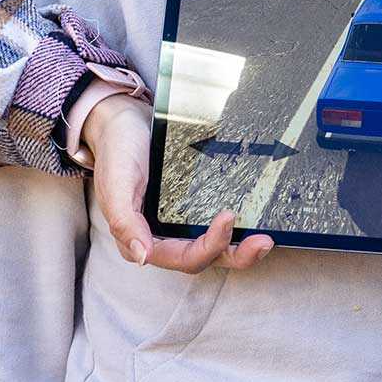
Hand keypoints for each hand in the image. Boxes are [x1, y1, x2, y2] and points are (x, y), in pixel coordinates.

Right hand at [84, 93, 272, 272]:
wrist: (123, 122)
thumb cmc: (117, 151)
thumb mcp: (115, 183)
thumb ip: (124, 221)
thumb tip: (142, 257)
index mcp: (144, 239)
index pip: (184, 258)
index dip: (209, 246)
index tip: (227, 216)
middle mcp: (164, 237)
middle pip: (206, 259)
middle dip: (236, 255)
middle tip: (263, 242)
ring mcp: (179, 223)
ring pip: (216, 249)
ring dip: (241, 248)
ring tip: (266, 240)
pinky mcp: (192, 207)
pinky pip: (215, 224)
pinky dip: (237, 229)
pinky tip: (256, 218)